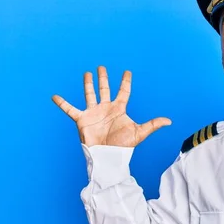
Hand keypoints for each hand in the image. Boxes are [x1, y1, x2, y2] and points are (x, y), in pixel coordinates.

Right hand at [52, 66, 170, 146]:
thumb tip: (170, 121)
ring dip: (88, 84)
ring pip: (90, 94)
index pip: (123, 91)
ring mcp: (93, 113)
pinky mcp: (82, 120)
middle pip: (104, 89)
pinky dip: (62, 103)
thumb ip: (153, 125)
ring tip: (87, 73)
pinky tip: (54, 96)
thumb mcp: (140, 133)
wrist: (108, 156)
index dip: (125, 81)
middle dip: (103, 78)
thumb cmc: (124, 146)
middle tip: (101, 67)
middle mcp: (106, 108)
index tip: (127, 71)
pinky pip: (70, 109)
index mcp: (119, 109)